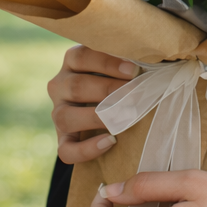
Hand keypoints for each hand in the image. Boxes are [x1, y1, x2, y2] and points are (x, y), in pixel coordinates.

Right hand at [47, 45, 136, 162]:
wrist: (108, 107)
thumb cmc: (120, 78)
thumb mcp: (118, 66)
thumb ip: (127, 62)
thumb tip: (149, 65)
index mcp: (72, 61)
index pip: (81, 56)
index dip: (107, 63)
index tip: (133, 70)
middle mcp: (59, 85)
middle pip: (76, 86)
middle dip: (109, 91)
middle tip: (136, 94)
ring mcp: (57, 113)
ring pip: (65, 117)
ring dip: (98, 118)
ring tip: (125, 118)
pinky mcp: (62, 139)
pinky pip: (66, 150)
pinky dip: (87, 149)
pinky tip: (110, 142)